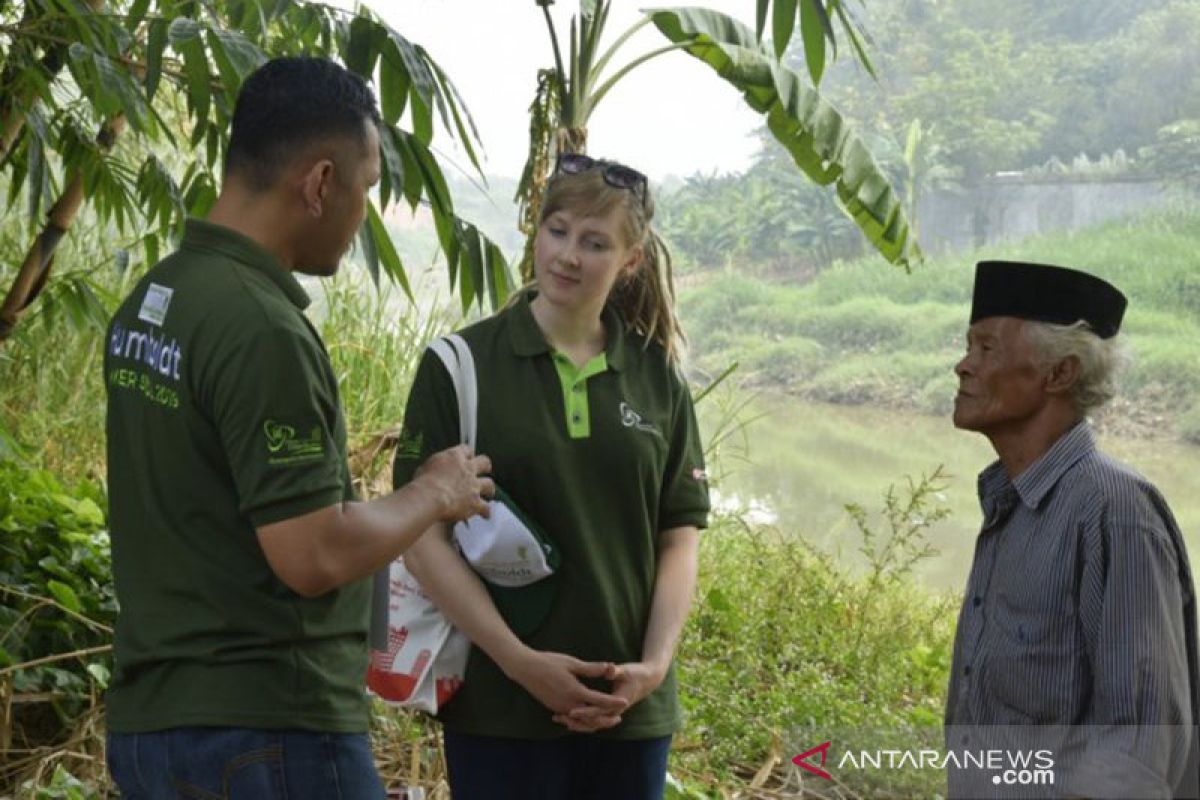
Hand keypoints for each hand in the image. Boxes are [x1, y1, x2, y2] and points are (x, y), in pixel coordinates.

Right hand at [414, 444, 493, 521]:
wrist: (431, 496)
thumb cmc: (423, 481)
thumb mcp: (427, 467)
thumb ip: (437, 467)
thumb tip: (436, 471)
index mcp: (455, 457)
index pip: (466, 449)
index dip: (467, 453)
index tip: (467, 456)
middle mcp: (468, 469)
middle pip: (484, 462)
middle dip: (485, 466)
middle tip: (485, 469)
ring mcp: (474, 486)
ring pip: (489, 484)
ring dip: (489, 489)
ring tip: (488, 493)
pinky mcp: (476, 502)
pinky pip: (486, 507)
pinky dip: (485, 511)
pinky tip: (485, 515)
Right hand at [505, 649, 626, 718]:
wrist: (525, 669)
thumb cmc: (549, 662)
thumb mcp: (572, 663)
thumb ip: (591, 668)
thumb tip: (609, 666)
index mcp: (575, 691)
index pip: (599, 700)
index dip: (613, 702)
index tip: (625, 702)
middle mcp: (568, 704)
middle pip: (592, 718)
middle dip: (606, 719)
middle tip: (619, 717)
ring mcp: (560, 708)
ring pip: (581, 722)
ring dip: (594, 722)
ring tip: (606, 719)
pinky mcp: (554, 708)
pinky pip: (571, 720)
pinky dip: (582, 721)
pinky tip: (587, 717)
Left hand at [552, 661, 664, 732]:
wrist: (646, 681)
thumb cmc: (635, 674)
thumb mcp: (625, 670)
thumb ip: (615, 671)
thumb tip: (609, 668)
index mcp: (618, 702)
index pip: (599, 710)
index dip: (585, 711)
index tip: (571, 710)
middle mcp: (614, 711)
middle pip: (593, 722)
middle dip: (575, 721)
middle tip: (558, 716)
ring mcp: (610, 713)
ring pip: (591, 724)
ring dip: (575, 723)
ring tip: (557, 718)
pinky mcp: (607, 711)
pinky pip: (592, 721)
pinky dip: (580, 721)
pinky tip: (566, 716)